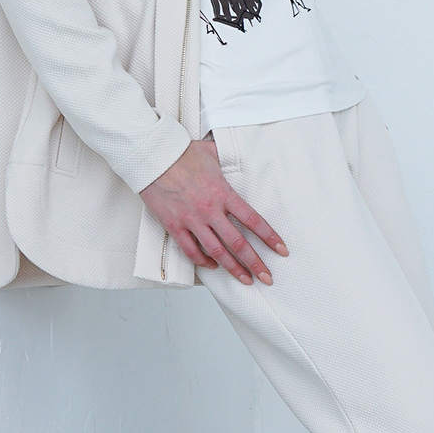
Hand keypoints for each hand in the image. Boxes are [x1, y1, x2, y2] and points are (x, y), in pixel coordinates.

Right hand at [139, 139, 286, 284]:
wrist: (152, 157)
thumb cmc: (181, 153)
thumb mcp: (211, 152)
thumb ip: (226, 159)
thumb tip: (236, 154)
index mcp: (223, 193)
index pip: (253, 220)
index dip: (270, 238)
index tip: (281, 250)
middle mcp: (210, 210)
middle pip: (238, 244)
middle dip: (255, 263)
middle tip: (267, 278)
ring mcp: (192, 220)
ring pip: (217, 252)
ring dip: (233, 269)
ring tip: (245, 280)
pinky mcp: (174, 226)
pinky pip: (191, 251)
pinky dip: (203, 261)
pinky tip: (213, 266)